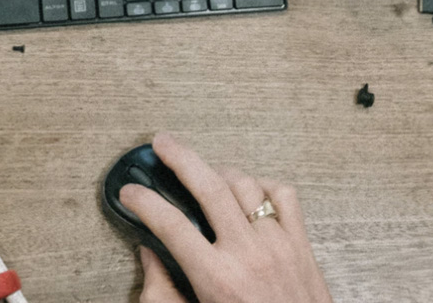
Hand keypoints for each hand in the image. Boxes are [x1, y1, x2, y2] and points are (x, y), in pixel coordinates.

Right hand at [120, 133, 331, 302]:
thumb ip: (163, 292)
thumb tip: (148, 255)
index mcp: (217, 279)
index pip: (170, 224)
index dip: (144, 201)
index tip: (130, 192)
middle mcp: (248, 255)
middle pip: (209, 186)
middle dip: (180, 157)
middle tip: (162, 143)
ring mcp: (278, 246)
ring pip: (246, 185)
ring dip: (220, 172)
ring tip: (205, 172)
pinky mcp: (302, 245)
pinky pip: (284, 196)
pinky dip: (264, 186)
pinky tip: (250, 191)